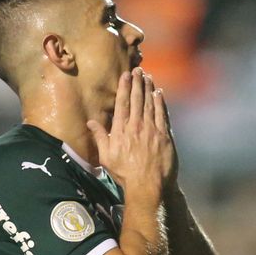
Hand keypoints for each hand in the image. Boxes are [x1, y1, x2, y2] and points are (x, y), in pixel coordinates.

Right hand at [86, 68, 175, 200]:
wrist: (147, 184)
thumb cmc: (125, 173)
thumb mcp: (106, 157)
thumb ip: (99, 137)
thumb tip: (91, 122)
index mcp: (121, 130)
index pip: (122, 103)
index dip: (124, 87)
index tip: (126, 75)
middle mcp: (136, 126)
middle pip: (136, 100)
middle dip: (137, 83)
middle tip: (138, 70)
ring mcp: (152, 130)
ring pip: (150, 104)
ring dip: (149, 89)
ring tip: (148, 77)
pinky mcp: (164, 136)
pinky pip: (162, 115)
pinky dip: (160, 103)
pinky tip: (159, 93)